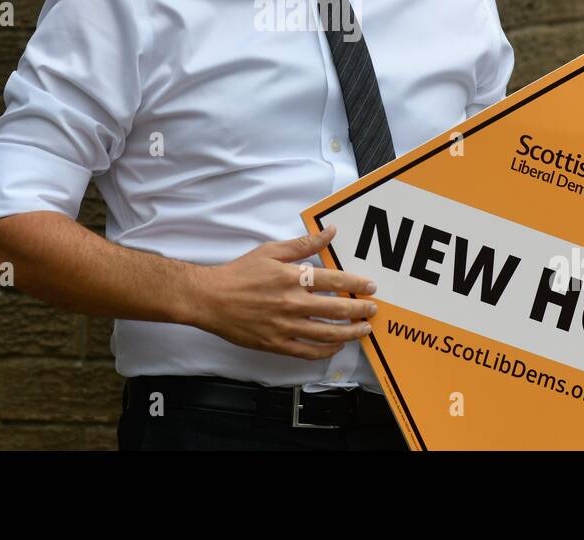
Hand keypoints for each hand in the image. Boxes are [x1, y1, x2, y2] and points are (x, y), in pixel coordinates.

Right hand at [185, 224, 377, 359]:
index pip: (334, 281)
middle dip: (360, 310)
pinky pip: (308, 352)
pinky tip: (337, 346)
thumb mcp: (271, 251)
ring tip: (364, 329)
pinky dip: (326, 351)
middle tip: (373, 309)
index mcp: (291, 278)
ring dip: (350, 332)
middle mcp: (291, 303)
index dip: (356, 284)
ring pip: (327, 333)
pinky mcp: (276, 344)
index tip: (371, 286)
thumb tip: (329, 232)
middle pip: (336, 309)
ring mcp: (284, 326)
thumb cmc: (239, 273)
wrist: (210, 299)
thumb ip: (303, 244)